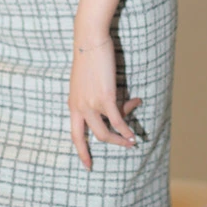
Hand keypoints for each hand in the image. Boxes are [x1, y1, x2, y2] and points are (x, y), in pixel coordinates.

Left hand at [68, 34, 142, 171]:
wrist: (89, 41)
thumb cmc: (88, 57)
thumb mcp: (85, 82)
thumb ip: (94, 97)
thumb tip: (116, 107)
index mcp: (73, 104)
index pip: (75, 134)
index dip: (82, 151)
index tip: (88, 165)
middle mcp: (79, 107)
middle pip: (93, 136)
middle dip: (111, 144)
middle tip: (126, 146)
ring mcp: (91, 103)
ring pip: (105, 132)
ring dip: (121, 138)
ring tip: (132, 140)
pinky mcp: (105, 97)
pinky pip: (117, 120)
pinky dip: (126, 129)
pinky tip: (134, 134)